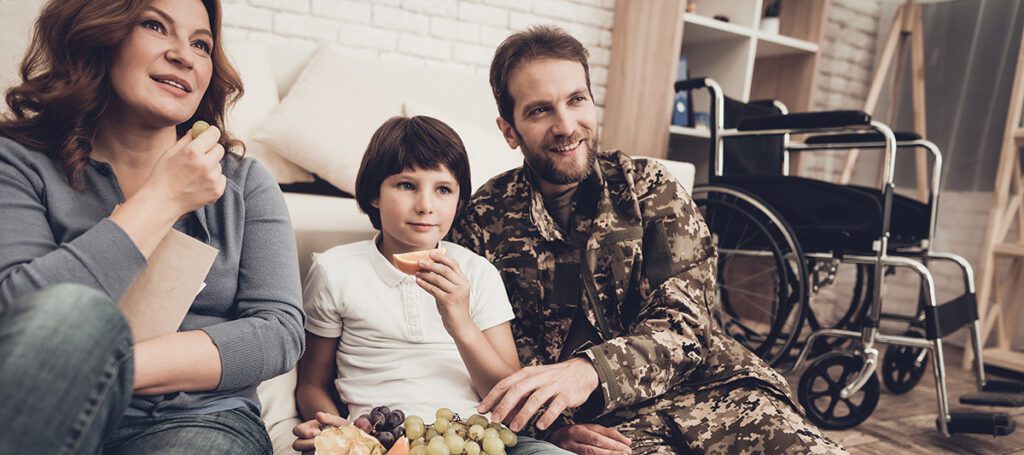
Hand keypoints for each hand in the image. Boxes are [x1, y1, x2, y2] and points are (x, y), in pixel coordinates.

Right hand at [141, 125, 225, 216]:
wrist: (162, 202)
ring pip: (219, 164)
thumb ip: (188, 138)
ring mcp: (213, 179)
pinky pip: (220, 178)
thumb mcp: (171, 152)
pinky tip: (198, 184)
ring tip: (194, 174)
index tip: (207, 135)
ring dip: (211, 166)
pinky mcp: (217, 191)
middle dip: (211, 149)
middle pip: (219, 148)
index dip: (210, 133)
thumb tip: (200, 128)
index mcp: (193, 151)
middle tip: (199, 156)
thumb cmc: (163, 175)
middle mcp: (206, 164)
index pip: (214, 133)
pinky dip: (213, 179)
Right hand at [292, 412, 347, 452]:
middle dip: (306, 444)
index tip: (317, 432)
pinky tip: (327, 452)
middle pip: (296, 444)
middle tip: (318, 442)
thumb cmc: (339, 428)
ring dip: (312, 451)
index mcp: (308, 429)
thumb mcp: (336, 422)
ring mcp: (310, 450)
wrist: (349, 439)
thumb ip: (328, 418)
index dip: (304, 432)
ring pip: (304, 453)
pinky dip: (319, 453)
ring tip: (325, 448)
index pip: (297, 430)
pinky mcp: (316, 454)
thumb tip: (318, 415)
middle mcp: (307, 441)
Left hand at [415, 252, 472, 336]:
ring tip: (416, 272)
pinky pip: (434, 290)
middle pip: (444, 269)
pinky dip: (424, 284)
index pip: (454, 264)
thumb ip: (446, 281)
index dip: (442, 257)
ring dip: (425, 274)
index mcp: (464, 281)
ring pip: (438, 279)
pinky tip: (418, 282)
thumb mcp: (454, 292)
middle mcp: (462, 285)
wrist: (462, 326)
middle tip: (419, 261)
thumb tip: (429, 270)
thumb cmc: (454, 308)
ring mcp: (456, 293)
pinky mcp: (449, 301)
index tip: (431, 253)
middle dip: (431, 264)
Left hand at [477, 357, 599, 431]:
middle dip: (505, 405)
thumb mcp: (534, 379)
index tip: (481, 409)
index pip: (506, 383)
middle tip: (496, 420)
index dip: (492, 396)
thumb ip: (518, 392)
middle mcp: (539, 377)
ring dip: (524, 414)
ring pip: (536, 398)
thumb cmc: (553, 377)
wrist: (582, 370)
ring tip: (514, 427)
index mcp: (527, 373)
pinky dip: (548, 416)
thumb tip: (500, 409)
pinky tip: (540, 426)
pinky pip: (556, 406)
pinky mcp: (567, 394)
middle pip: (518, 390)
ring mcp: (553, 385)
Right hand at [551, 424, 631, 454]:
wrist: (550, 443)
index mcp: (577, 429)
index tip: (628, 444)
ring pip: (590, 453)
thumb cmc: (572, 436)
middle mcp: (572, 439)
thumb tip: (626, 440)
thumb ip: (605, 433)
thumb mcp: (586, 430)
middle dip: (612, 448)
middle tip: (626, 452)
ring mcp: (568, 450)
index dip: (615, 439)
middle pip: (595, 444)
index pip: (599, 434)